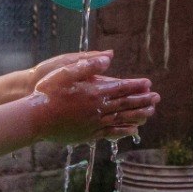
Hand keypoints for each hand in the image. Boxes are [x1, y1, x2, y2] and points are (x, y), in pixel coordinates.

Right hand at [30, 54, 159, 144]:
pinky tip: (133, 130)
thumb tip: (109, 57)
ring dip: (138, 115)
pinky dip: (124, 130)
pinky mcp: (88, 134)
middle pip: (125, 103)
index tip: (149, 84)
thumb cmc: (47, 92)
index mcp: (94, 91)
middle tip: (157, 98)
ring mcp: (94, 123)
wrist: (35, 118)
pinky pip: (111, 132)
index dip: (136, 85)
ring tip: (151, 113)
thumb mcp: (66, 71)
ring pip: (121, 118)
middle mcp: (98, 108)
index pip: (121, 87)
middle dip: (143, 100)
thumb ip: (88, 65)